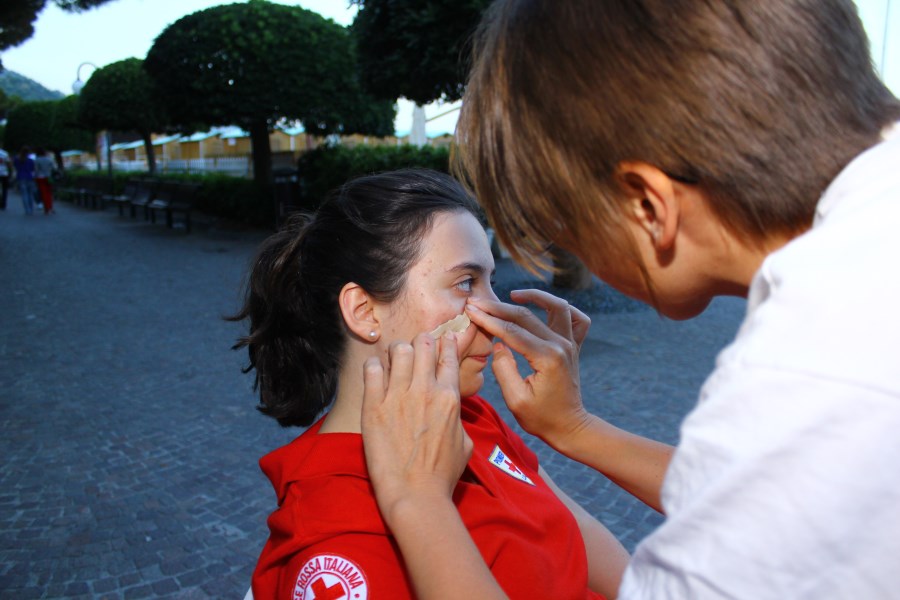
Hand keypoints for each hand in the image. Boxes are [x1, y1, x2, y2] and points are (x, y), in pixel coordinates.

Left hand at [361, 333, 473, 526]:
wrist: (416, 495)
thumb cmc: (442, 475)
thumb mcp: (464, 443)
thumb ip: (458, 419)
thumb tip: (452, 411)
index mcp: (449, 397)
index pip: (448, 356)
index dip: (446, 343)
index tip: (443, 337)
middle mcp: (425, 391)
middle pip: (423, 345)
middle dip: (421, 342)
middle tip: (416, 348)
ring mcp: (398, 397)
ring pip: (399, 351)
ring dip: (398, 352)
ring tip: (395, 360)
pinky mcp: (374, 407)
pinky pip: (373, 370)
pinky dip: (375, 366)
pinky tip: (377, 373)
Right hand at [465, 289, 592, 449]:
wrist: (569, 426)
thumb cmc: (541, 418)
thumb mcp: (515, 399)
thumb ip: (504, 369)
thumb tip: (498, 344)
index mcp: (547, 358)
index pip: (512, 331)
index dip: (488, 320)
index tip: (470, 311)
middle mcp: (561, 346)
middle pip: (527, 316)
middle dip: (499, 308)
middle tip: (477, 302)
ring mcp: (571, 344)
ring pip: (557, 307)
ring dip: (536, 297)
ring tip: (513, 295)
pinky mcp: (574, 346)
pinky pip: (577, 319)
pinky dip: (562, 309)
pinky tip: (545, 307)